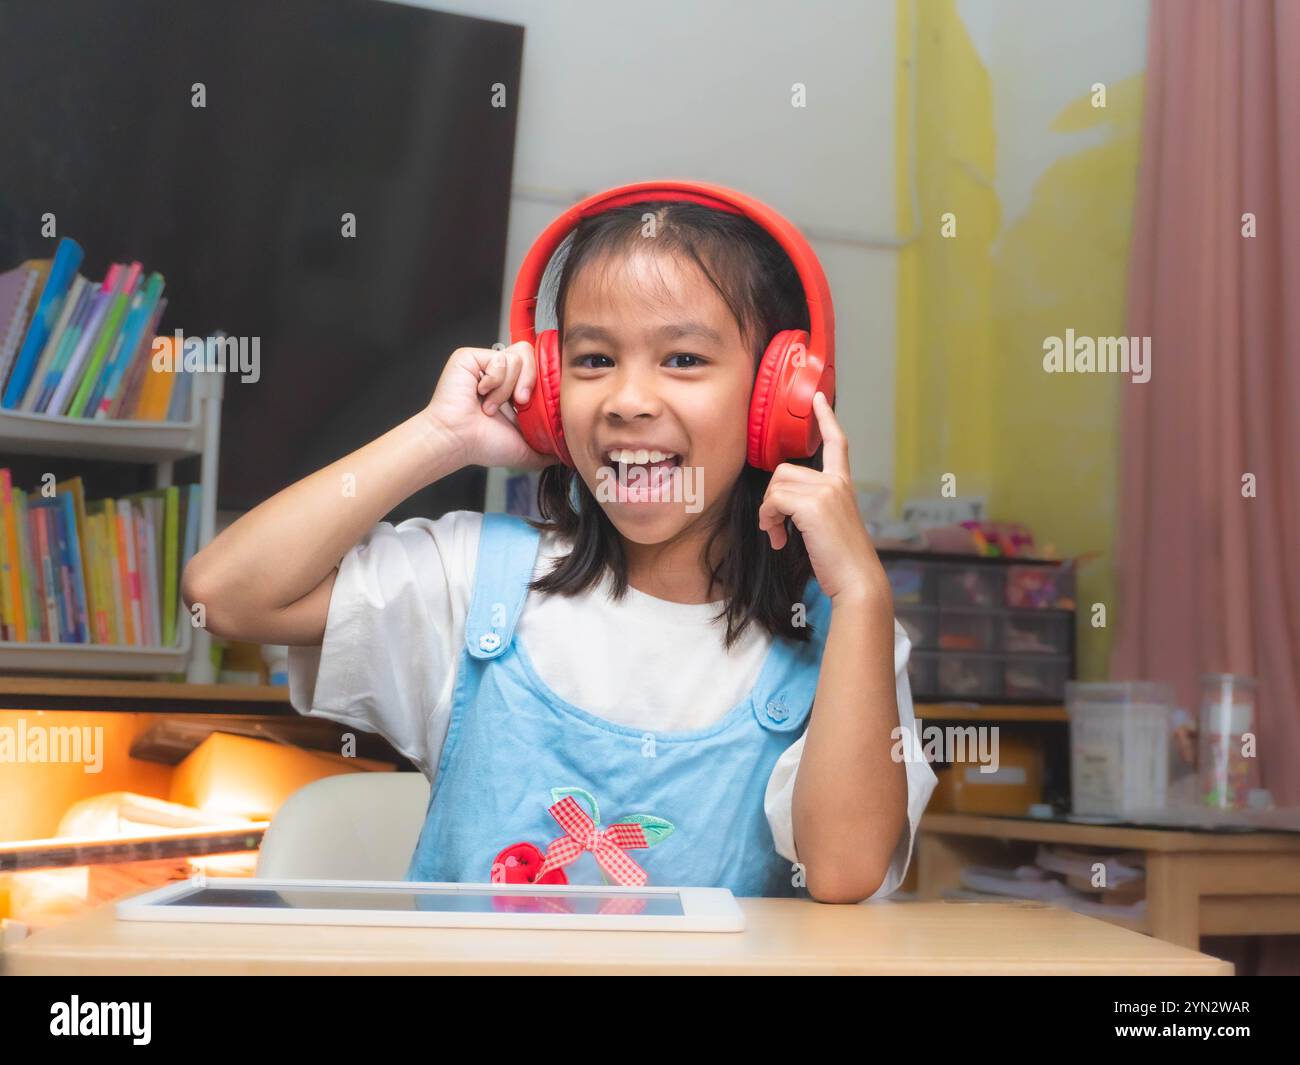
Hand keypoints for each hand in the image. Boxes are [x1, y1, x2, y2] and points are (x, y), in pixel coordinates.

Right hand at [422, 342, 552, 470]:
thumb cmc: (483, 445)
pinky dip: (495, 381)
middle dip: (530, 383)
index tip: (538, 404)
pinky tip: (480, 394)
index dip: (543, 382)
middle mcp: (500, 374)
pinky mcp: (471, 357)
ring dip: (507, 388)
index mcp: (513, 389)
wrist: (458, 440)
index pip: (539, 369)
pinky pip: (501, 358)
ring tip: (491, 406)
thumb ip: (550, 448)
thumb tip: (570, 453)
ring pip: (519, 357)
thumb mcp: (527, 449)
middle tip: (520, 403)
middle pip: (533, 357)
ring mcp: (486, 364)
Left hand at [757, 392, 886, 604]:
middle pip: (784, 471)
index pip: (836, 443)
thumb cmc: (841, 561)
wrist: (857, 580)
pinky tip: (779, 540)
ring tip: (778, 535)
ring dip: (767, 512)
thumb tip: (781, 504)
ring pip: (776, 485)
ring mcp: (827, 491)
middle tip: (775, 527)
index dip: (826, 418)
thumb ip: (813, 506)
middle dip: (771, 499)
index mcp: (843, 485)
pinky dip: (768, 520)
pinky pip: (774, 502)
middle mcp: (836, 483)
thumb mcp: (828, 525)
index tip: (818, 398)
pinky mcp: (814, 505)